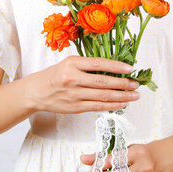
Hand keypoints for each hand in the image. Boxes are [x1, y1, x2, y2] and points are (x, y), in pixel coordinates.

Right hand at [26, 55, 140, 113]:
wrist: (36, 92)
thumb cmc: (54, 76)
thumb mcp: (68, 64)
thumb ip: (87, 65)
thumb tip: (113, 68)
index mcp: (72, 64)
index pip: (98, 64)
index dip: (116, 66)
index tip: (130, 69)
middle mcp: (72, 78)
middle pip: (103, 82)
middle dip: (123, 84)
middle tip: (136, 84)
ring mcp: (74, 94)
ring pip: (103, 96)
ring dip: (122, 96)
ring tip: (134, 95)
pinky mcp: (75, 107)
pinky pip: (98, 107)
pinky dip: (112, 106)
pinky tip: (123, 104)